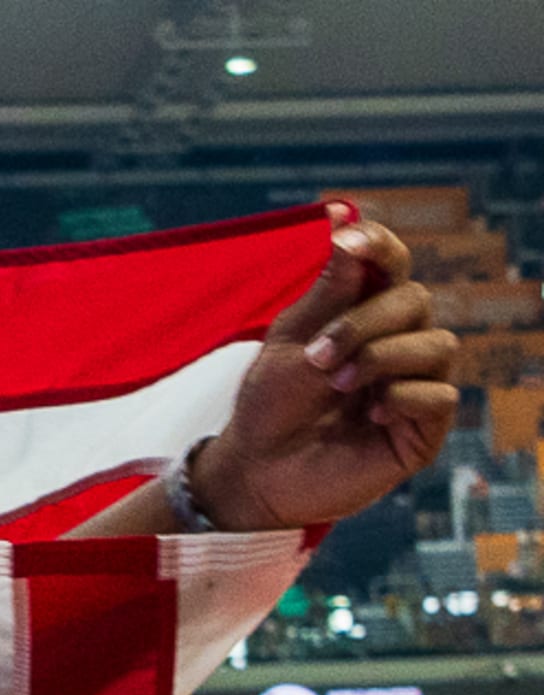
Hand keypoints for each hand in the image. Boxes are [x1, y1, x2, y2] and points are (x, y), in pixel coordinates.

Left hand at [192, 210, 457, 530]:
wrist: (257, 469)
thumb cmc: (271, 404)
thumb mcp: (292, 341)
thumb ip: (327, 291)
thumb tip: (345, 223)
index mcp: (364, 312)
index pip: (392, 264)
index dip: (378, 246)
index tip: (347, 241)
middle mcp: (399, 341)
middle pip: (414, 300)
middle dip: (364, 322)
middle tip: (319, 355)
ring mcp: (415, 382)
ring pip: (436, 343)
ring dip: (382, 356)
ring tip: (337, 384)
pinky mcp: (423, 427)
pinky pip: (439, 394)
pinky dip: (404, 395)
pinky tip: (370, 412)